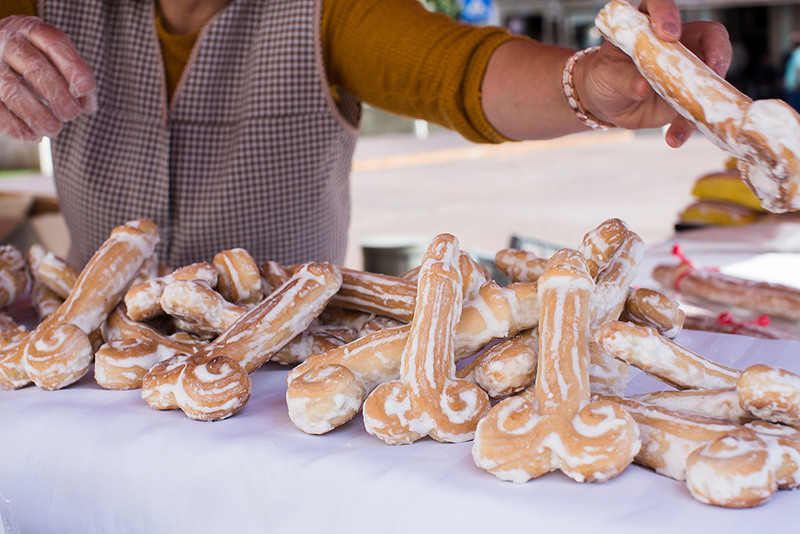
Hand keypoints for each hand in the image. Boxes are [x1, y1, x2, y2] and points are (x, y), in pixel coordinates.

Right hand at [0, 16, 95, 143]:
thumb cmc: (37, 65)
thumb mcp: (56, 62)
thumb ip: (75, 79)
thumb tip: (88, 106)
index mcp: (31, 29)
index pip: (55, 43)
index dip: (74, 68)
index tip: (86, 91)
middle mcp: (6, 41)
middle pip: (35, 67)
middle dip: (58, 95)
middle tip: (71, 114)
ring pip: (12, 89)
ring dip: (37, 115)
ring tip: (53, 129)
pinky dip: (16, 127)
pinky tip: (33, 137)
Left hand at [578, 0, 731, 146]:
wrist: (606, 100)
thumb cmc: (605, 76)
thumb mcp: (607, 75)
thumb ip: (624, 78)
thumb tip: (643, 86)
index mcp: (649, 24)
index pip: (663, 7)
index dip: (668, 15)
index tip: (668, 34)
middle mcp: (677, 42)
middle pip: (710, 37)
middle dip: (716, 53)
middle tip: (712, 70)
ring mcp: (688, 68)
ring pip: (712, 76)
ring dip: (708, 97)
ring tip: (688, 116)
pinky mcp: (689, 94)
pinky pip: (698, 108)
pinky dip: (689, 124)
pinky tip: (675, 137)